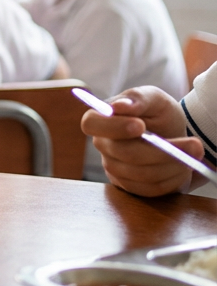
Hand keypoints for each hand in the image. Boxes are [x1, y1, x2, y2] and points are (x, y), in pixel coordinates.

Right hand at [81, 86, 201, 196]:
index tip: (140, 126)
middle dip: (162, 150)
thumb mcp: (154, 99)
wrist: (172, 136)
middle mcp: (103, 144)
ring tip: (193, 152)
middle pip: (124, 153)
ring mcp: (113, 167)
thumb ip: (137, 98)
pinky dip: (173, 178)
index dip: (113, 127)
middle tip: (194, 144)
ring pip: (142, 173)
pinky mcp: (128, 185)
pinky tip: (182, 166)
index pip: (91, 123)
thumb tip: (118, 106)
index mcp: (101, 119)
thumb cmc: (159, 115)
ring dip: (174, 164)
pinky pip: (151, 188)